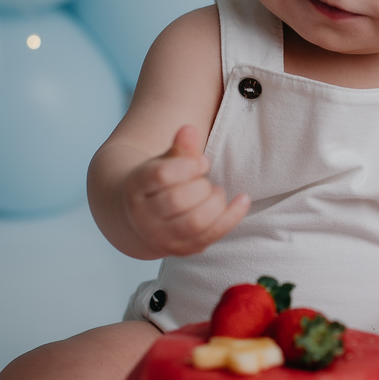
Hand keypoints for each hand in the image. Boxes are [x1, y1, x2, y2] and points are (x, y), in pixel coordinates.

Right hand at [121, 125, 249, 256]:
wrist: (136, 220)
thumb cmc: (156, 184)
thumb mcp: (162, 163)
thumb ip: (178, 148)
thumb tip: (189, 129)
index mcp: (135, 187)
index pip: (161, 176)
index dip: (188, 165)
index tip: (201, 162)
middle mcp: (144, 216)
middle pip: (178, 200)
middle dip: (201, 186)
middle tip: (205, 180)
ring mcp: (162, 238)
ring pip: (195, 222)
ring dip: (214, 202)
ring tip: (215, 192)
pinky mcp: (182, 250)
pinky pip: (211, 235)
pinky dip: (232, 217)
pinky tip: (243, 199)